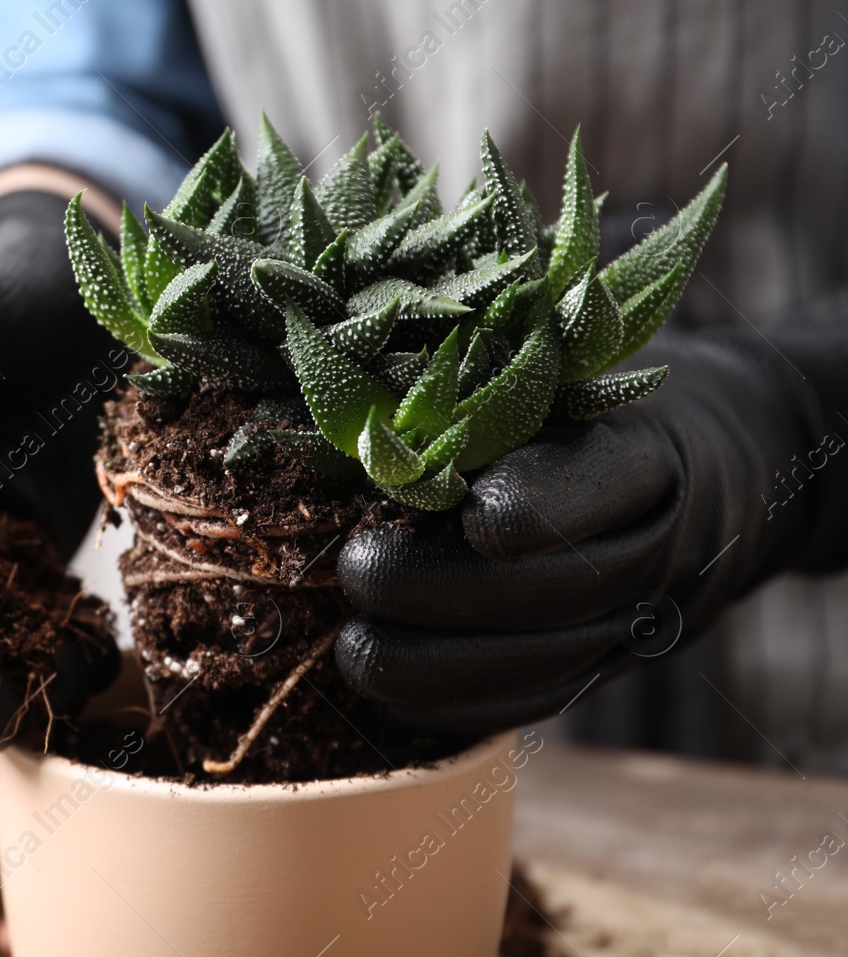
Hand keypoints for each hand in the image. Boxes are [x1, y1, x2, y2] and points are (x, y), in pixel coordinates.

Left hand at [333, 324, 847, 733]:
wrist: (731, 467)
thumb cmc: (610, 403)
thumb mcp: (571, 372)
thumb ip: (493, 398)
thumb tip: (369, 431)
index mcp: (652, 458)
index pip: (592, 488)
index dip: (522, 507)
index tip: (450, 508)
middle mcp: (657, 553)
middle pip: (549, 592)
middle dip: (434, 590)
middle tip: (355, 568)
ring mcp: (637, 624)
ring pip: (537, 667)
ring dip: (428, 665)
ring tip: (350, 643)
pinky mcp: (608, 671)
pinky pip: (530, 707)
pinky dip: (451, 709)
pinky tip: (386, 692)